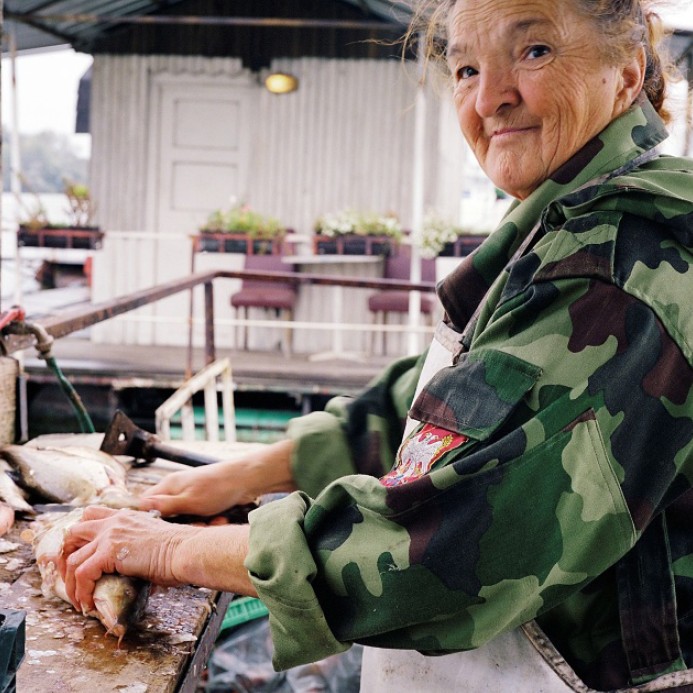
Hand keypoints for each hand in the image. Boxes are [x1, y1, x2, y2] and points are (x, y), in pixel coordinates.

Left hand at [61, 506, 195, 612]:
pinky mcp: (109, 552)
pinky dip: (81, 591)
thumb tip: (135, 575)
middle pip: (74, 532)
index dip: (81, 536)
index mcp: (126, 516)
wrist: (185, 551)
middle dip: (67, 556)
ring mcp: (110, 535)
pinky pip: (82, 574)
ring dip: (71, 583)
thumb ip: (136, 552)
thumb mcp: (152, 544)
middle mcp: (114, 521)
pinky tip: (88, 604)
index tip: (80, 557)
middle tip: (72, 579)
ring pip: (73, 558)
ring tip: (79, 600)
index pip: (91, 516)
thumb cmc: (178, 551)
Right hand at [138, 439, 295, 517]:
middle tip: (187, 529)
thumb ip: (166, 505)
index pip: (144, 502)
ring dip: (193, 524)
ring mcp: (190, 493)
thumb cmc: (219, 487)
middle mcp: (177, 488)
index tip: (155, 532)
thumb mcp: (190, 501)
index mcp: (169, 484)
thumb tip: (142, 506)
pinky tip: (216, 521)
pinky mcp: (202, 499)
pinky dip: (205, 521)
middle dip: (174, 525)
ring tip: (207, 524)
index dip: (147, 519)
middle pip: (163, 512)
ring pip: (182, 517)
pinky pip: (196, 515)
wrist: (247, 479)